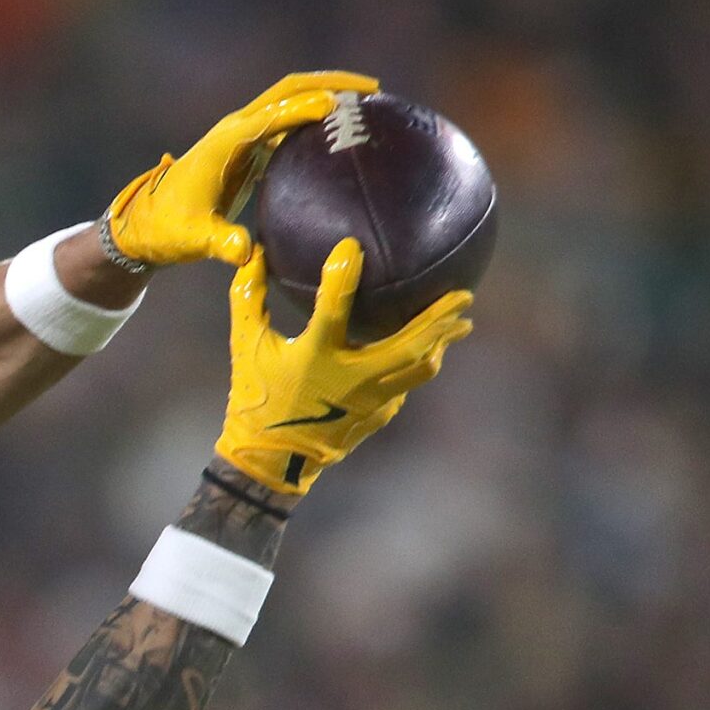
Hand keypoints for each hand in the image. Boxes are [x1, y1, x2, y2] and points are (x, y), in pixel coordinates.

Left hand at [105, 70, 379, 267]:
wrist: (147, 225)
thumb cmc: (168, 230)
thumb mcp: (192, 239)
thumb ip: (218, 242)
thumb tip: (244, 253)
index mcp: (226, 143)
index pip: (271, 116)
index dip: (304, 110)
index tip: (339, 109)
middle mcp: (237, 129)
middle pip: (288, 91)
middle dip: (329, 84)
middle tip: (372, 91)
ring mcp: (244, 135)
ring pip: (290, 100)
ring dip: (327, 94)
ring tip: (370, 102)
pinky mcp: (250, 148)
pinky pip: (289, 123)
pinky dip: (316, 118)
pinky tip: (344, 130)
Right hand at [215, 239, 471, 492]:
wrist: (270, 461)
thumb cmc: (256, 400)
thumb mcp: (245, 347)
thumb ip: (248, 300)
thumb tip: (251, 255)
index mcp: (314, 357)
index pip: (333, 307)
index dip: (341, 275)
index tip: (352, 248)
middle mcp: (350, 378)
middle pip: (409, 343)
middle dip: (439, 317)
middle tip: (464, 295)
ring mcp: (369, 400)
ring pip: (420, 367)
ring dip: (442, 343)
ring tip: (461, 324)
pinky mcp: (378, 415)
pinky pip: (407, 384)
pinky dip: (419, 365)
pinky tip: (428, 354)